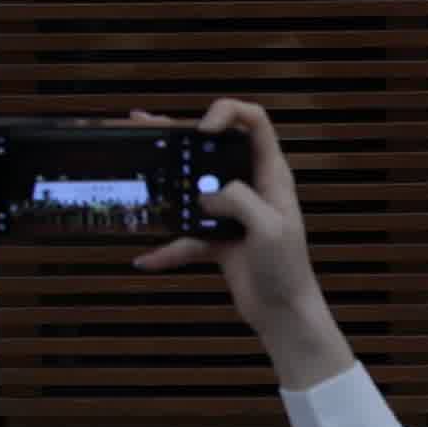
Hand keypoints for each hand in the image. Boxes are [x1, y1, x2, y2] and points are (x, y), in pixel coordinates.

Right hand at [145, 100, 350, 387]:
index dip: (228, 113)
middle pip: (214, 149)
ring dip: (167, 181)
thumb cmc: (287, 268)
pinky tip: (147, 259)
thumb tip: (205, 196)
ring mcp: (232, 212)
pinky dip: (168, 249)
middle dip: (182, 134)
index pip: (254, 123)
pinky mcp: (218, 239)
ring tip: (139, 162)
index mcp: (270, 174)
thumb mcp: (268, 226)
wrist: (284, 312)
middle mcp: (250, 186)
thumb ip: (237, 199)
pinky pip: (187, 237)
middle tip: (148, 123)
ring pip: (194, 188)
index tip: (202, 130)